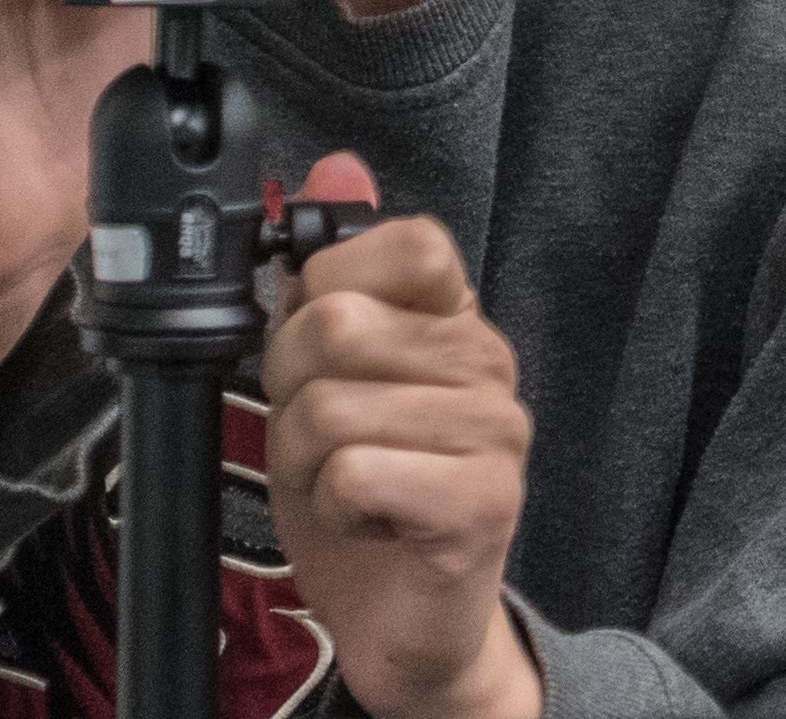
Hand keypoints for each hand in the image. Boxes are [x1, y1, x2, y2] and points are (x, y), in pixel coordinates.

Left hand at [265, 154, 541, 718]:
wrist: (407, 620)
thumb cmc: (368, 493)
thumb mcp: (329, 375)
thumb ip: (332, 272)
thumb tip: (336, 165)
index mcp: (455, 319)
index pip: (407, 240)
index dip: (331, 285)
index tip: (323, 345)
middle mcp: (489, 363)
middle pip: (334, 327)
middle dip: (290, 389)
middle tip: (320, 435)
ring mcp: (495, 433)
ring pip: (330, 408)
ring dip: (302, 460)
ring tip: (344, 482)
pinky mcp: (482, 504)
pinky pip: (355, 474)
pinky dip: (332, 507)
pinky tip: (366, 520)